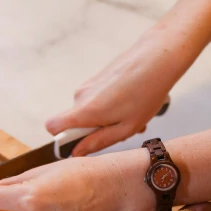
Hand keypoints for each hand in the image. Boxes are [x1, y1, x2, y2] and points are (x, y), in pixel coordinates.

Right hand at [45, 31, 180, 155]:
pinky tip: (132, 102)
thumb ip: (98, 142)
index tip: (82, 142)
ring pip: (89, 111)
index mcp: (85, 110)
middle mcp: (81, 96)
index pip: (52, 126)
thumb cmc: (146, 93)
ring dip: (107, 117)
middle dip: (95, 130)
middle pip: (75, 122)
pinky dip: (111, 105)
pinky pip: (97, 99)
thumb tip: (77, 152)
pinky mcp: (97, 78)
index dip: (61, 138)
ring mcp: (88, 85)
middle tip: (122, 128)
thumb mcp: (126, 128)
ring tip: (132, 114)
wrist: (158, 58)